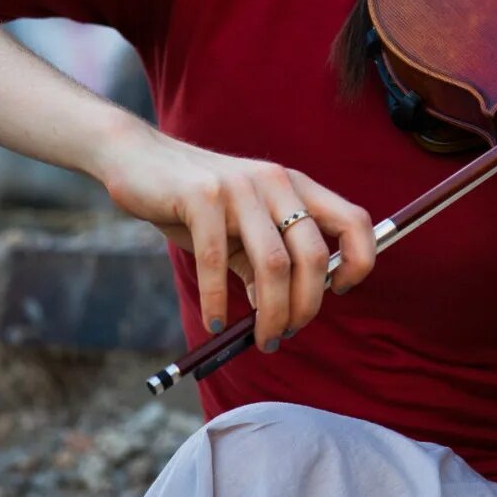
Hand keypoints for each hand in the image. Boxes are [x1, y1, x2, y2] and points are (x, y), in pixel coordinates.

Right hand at [88, 120, 377, 350]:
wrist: (137, 157)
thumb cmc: (195, 202)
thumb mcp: (240, 228)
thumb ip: (265, 263)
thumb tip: (281, 312)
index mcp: (295, 187)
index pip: (354, 221)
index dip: (360, 260)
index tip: (339, 291)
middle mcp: (276, 182)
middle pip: (314, 255)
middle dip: (306, 305)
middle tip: (287, 333)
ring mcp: (240, 188)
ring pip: (274, 264)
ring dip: (272, 313)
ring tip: (262, 338)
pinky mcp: (201, 197)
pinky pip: (217, 261)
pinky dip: (218, 300)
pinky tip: (215, 323)